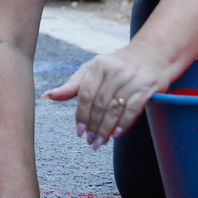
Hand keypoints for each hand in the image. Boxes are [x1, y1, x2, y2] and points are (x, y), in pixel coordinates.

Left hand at [46, 45, 175, 150]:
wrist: (150, 55)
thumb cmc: (114, 65)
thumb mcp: (91, 71)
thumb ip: (71, 86)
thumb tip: (46, 97)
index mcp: (98, 65)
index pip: (86, 95)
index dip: (81, 115)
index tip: (79, 132)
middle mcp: (114, 70)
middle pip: (100, 105)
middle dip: (93, 126)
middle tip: (90, 142)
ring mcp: (131, 79)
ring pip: (115, 109)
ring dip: (106, 129)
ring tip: (100, 142)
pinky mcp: (147, 87)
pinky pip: (133, 109)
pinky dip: (123, 124)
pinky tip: (116, 135)